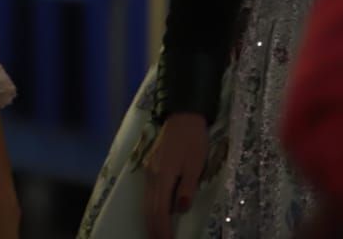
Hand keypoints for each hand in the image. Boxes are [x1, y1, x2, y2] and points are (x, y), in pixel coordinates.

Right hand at [142, 112, 208, 238]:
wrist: (182, 116)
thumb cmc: (193, 140)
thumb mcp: (195, 164)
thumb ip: (187, 187)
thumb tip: (180, 208)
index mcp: (163, 175)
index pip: (160, 210)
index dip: (163, 229)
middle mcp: (152, 176)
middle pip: (149, 209)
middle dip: (154, 229)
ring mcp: (149, 171)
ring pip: (146, 202)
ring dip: (151, 221)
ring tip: (156, 235)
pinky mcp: (151, 167)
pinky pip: (148, 194)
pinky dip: (150, 209)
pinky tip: (155, 216)